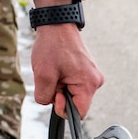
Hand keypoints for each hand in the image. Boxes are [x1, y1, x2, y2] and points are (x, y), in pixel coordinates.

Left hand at [30, 0, 103, 116]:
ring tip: (54, 69)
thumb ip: (45, 96)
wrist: (56, 25)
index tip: (54, 94)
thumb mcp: (42, 74)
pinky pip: (74, 83)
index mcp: (88, 84)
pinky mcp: (87, 70)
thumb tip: (52, 104)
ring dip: (60, 86)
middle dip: (59, 94)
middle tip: (51, 77)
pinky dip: (63, 79)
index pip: (80, 113)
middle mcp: (95, 81)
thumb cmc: (51, 47)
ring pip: (73, 93)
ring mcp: (92, 75)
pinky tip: (58, 67)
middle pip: (76, 103)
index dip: (63, 109)